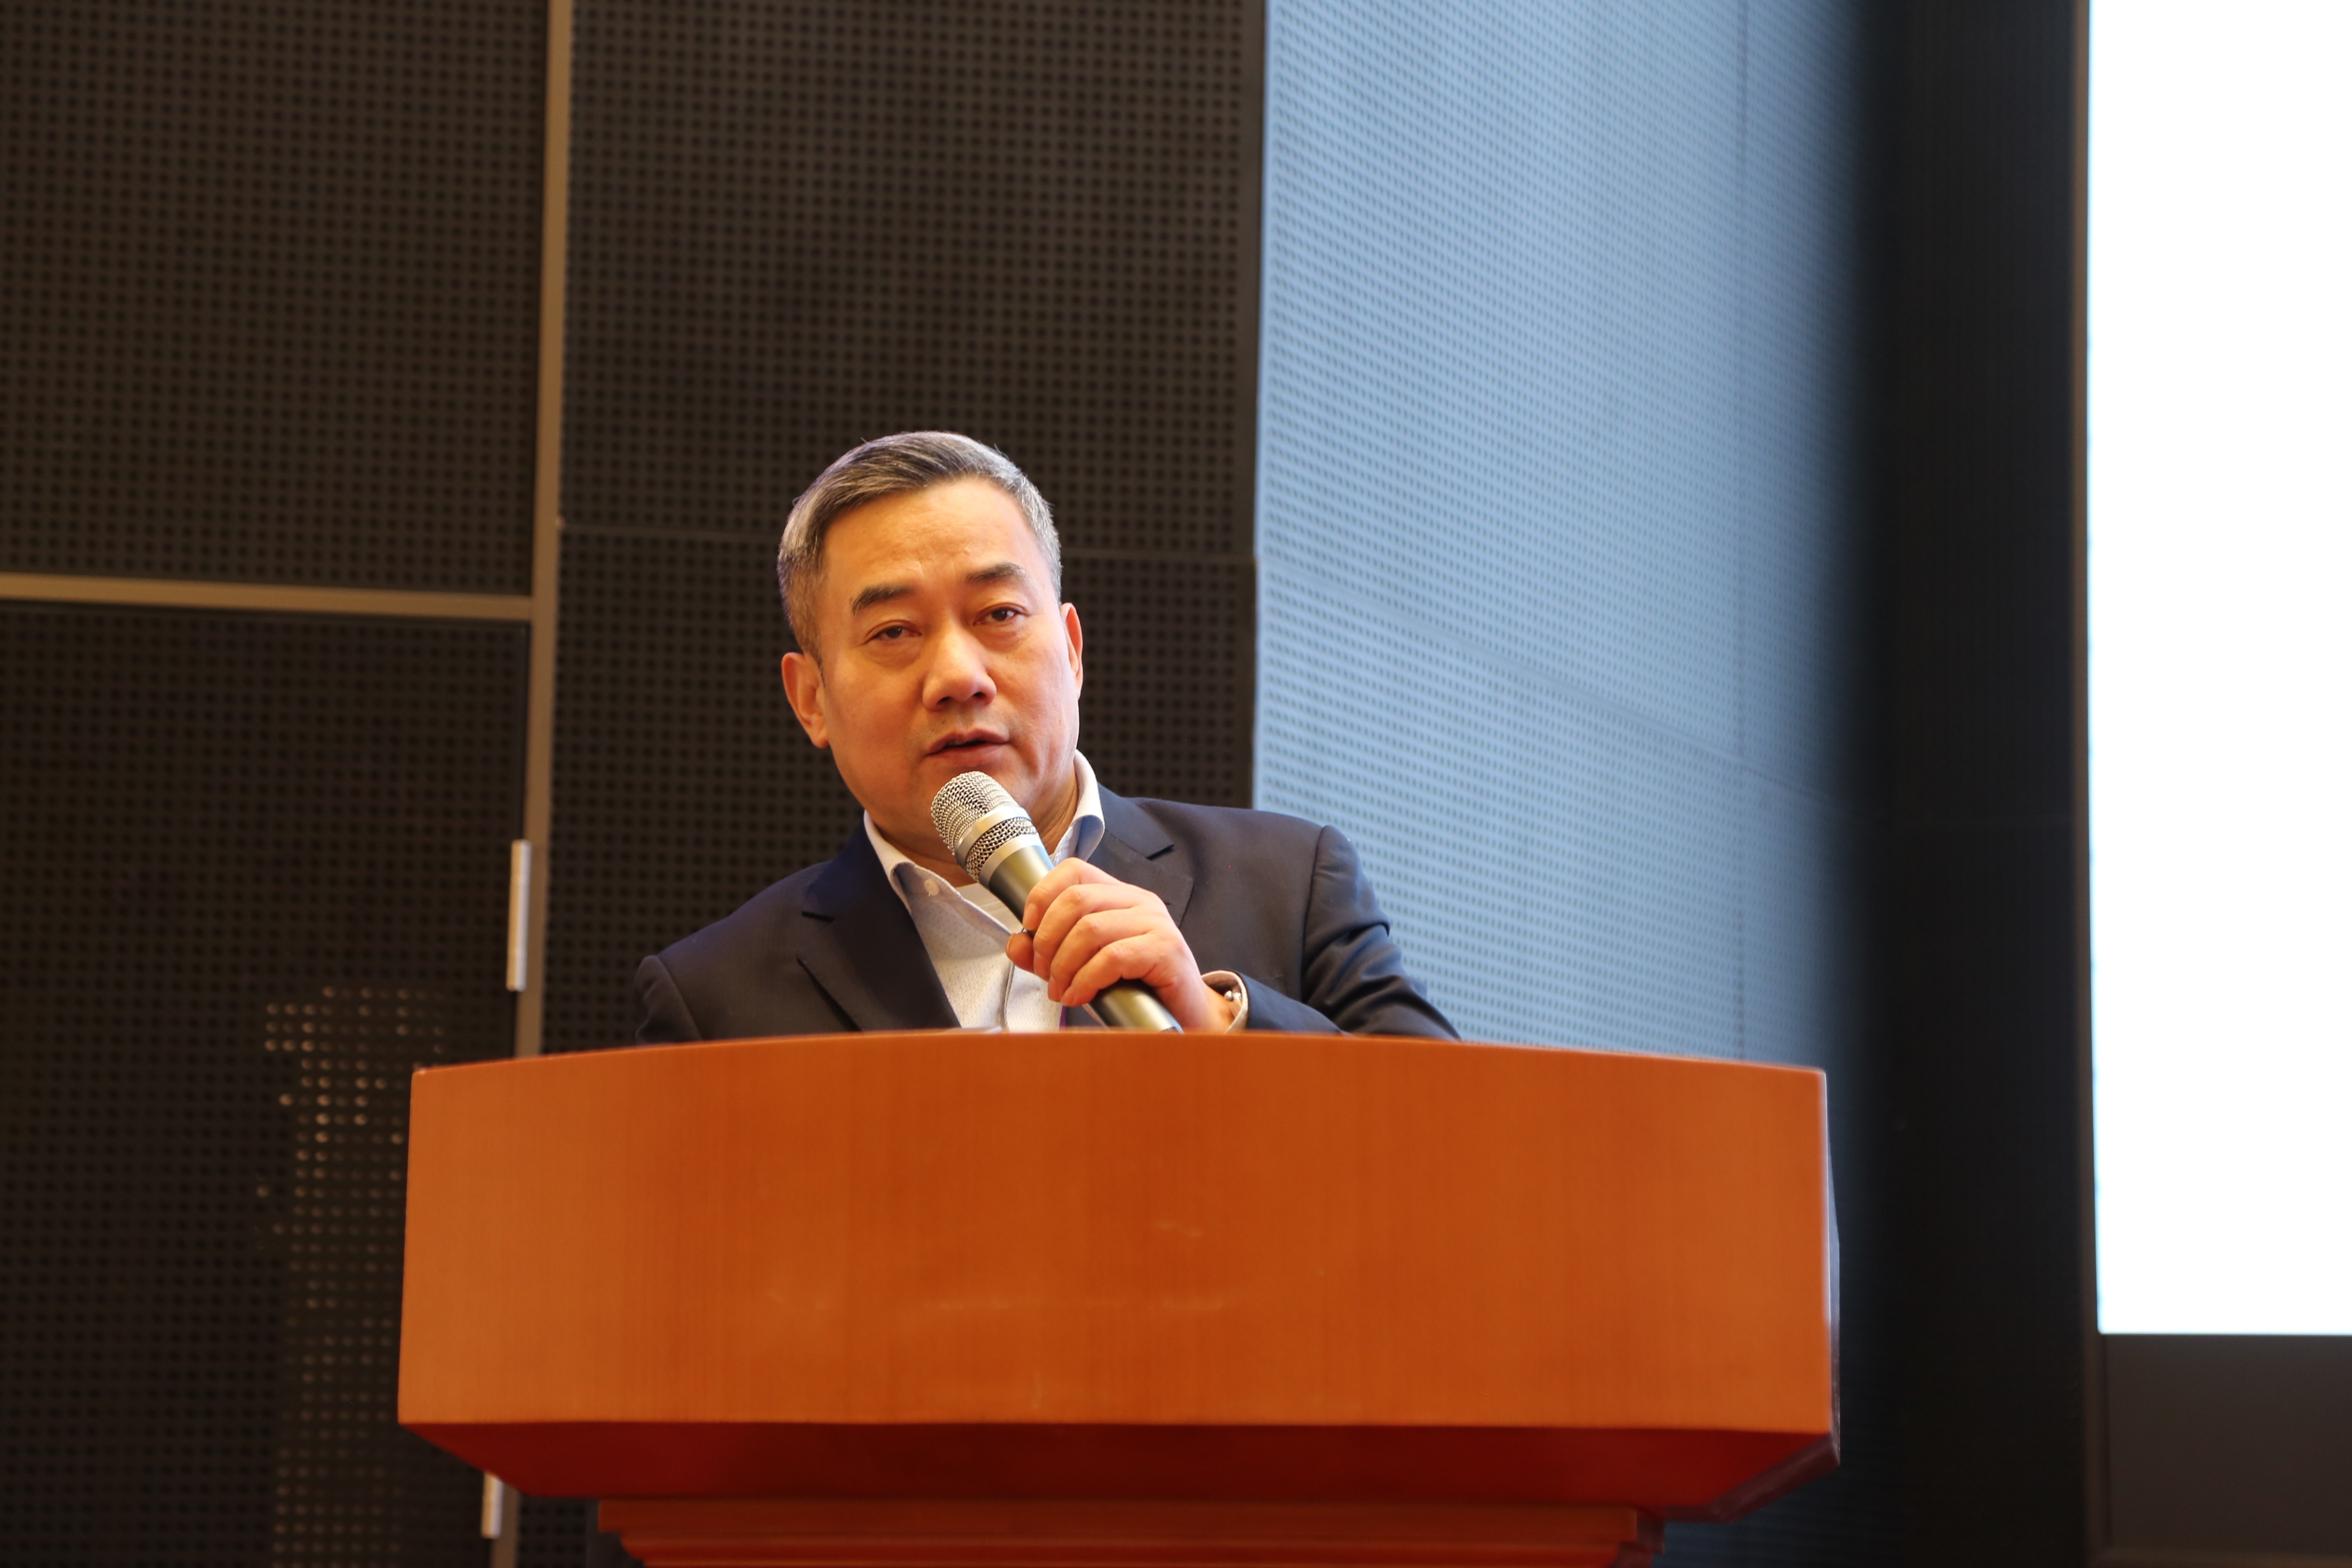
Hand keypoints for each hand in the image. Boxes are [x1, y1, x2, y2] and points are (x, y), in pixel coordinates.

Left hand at [1004, 858, 1236, 1031]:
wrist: (1185, 1015)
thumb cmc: (1136, 988)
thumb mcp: (1084, 965)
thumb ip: (1048, 952)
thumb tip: (1018, 943)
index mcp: (1119, 895)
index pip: (1073, 870)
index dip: (1042, 895)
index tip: (1029, 928)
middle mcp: (1139, 902)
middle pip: (1075, 900)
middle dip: (1047, 940)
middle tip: (1045, 973)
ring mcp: (1156, 923)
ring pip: (1089, 929)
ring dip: (1064, 965)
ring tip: (1061, 990)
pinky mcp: (1166, 950)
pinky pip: (1112, 957)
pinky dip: (1086, 980)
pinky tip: (1080, 996)